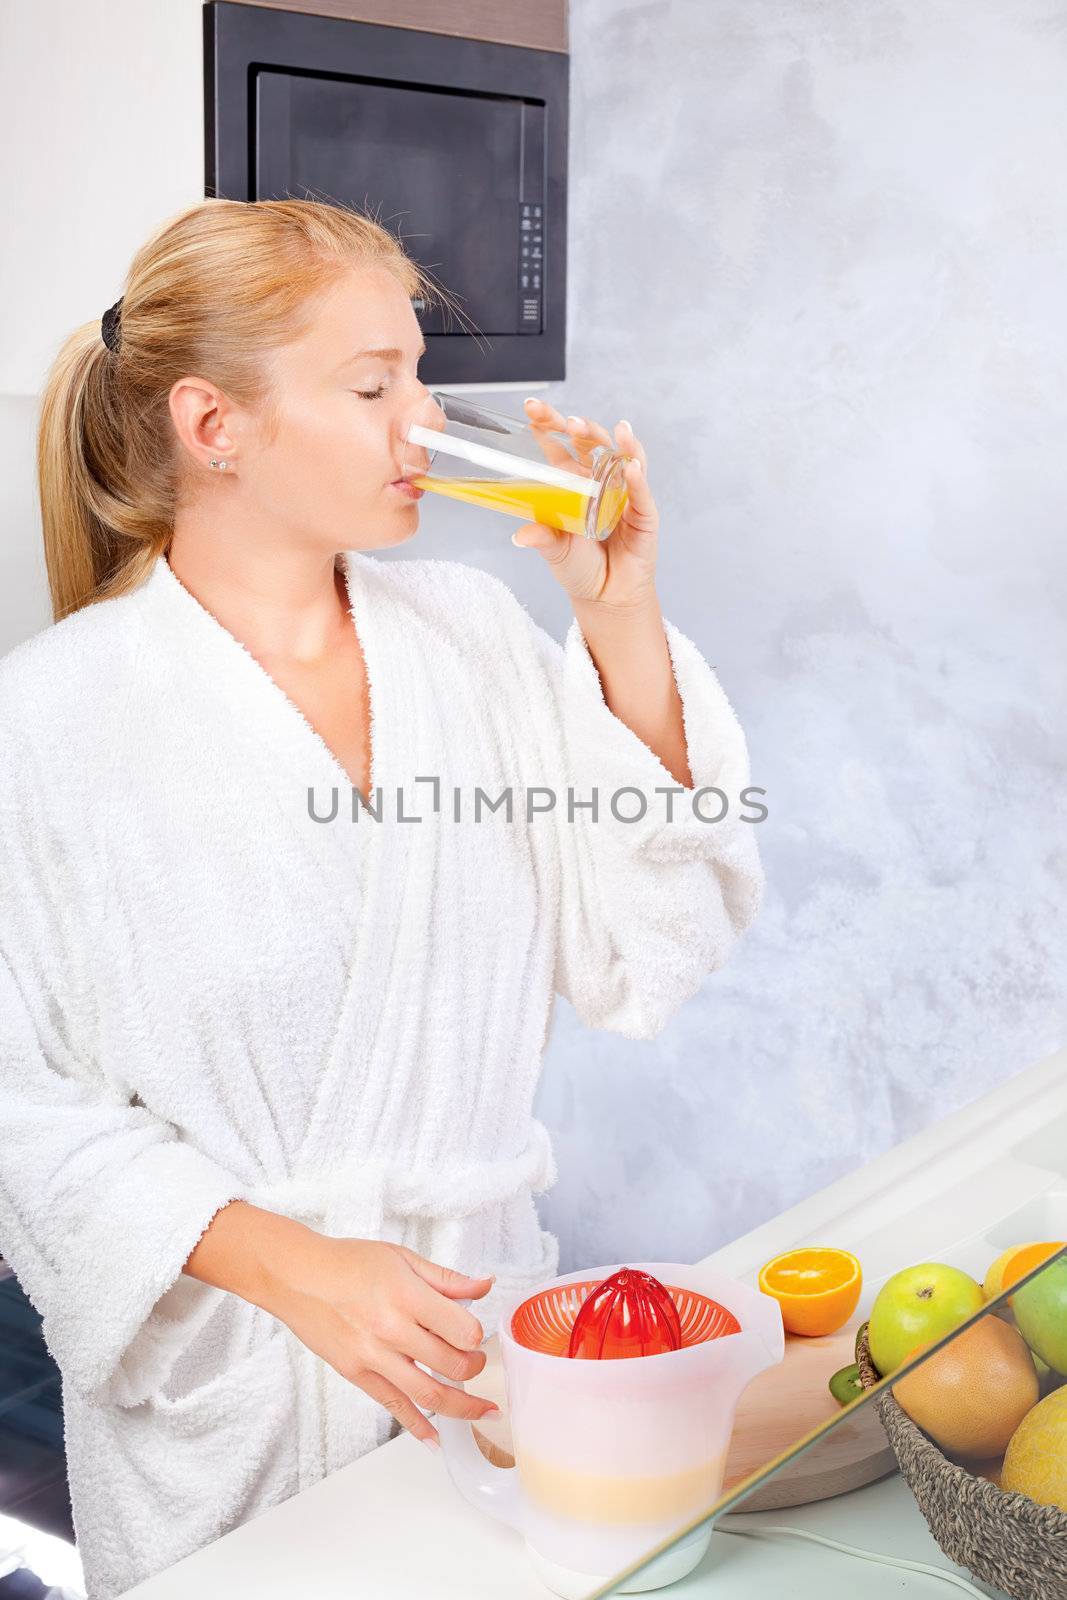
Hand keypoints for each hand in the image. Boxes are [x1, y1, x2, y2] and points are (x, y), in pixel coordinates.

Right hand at [260, 1231, 498, 1448]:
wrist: (298, 1277)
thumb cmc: (348, 1262)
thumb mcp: (402, 1258)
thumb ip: (446, 1278)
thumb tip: (484, 1286)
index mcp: (407, 1295)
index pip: (462, 1329)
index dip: (477, 1335)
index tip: (477, 1334)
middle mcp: (392, 1329)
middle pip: (451, 1364)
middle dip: (474, 1368)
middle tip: (478, 1364)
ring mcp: (373, 1356)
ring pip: (428, 1395)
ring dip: (462, 1408)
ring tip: (481, 1412)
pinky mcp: (357, 1375)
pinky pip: (394, 1406)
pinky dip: (418, 1427)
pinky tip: (436, 1439)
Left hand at [513, 398, 658, 610]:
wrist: (607, 597)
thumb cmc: (580, 569)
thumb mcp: (556, 551)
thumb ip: (543, 538)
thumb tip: (521, 536)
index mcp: (572, 483)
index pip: (560, 447)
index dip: (549, 426)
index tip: (532, 410)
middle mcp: (598, 481)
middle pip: (590, 443)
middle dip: (579, 427)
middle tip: (567, 421)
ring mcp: (624, 494)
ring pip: (621, 457)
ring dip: (614, 442)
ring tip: (609, 432)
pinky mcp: (644, 514)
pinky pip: (641, 492)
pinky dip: (637, 478)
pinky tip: (630, 466)